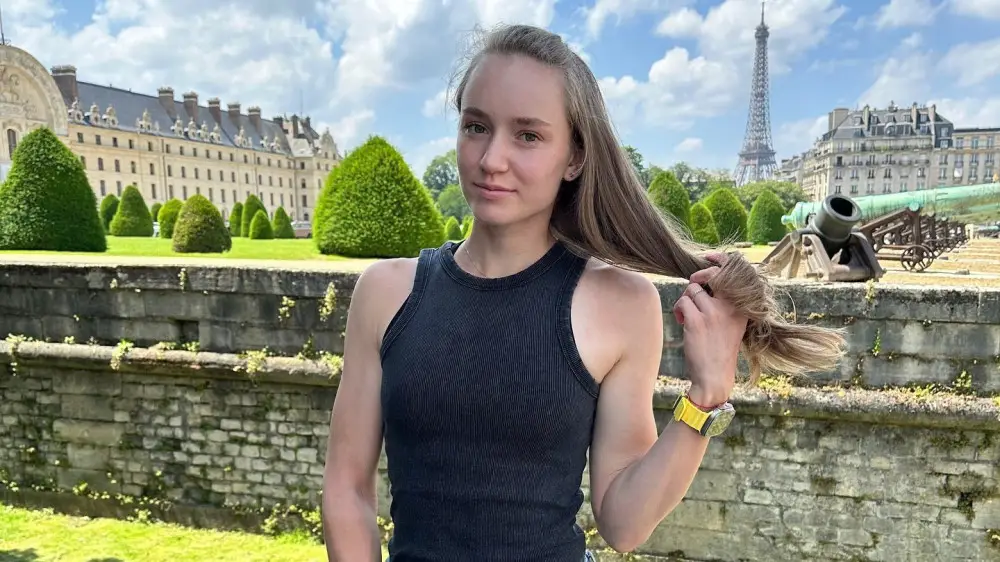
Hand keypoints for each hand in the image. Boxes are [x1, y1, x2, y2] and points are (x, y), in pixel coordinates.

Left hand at [671, 253, 748, 406]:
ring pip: (691, 289)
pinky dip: (679, 310)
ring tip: (688, 316)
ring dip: (686, 300)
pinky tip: (683, 322)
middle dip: (697, 278)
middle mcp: (730, 306)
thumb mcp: (731, 323)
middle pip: (710, 274)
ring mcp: (714, 313)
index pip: (734, 272)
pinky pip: (682, 301)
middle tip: (692, 288)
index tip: (708, 257)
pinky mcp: (697, 321)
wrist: (714, 376)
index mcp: (741, 306)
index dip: (720, 259)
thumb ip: (724, 302)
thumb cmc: (719, 349)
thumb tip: (703, 280)